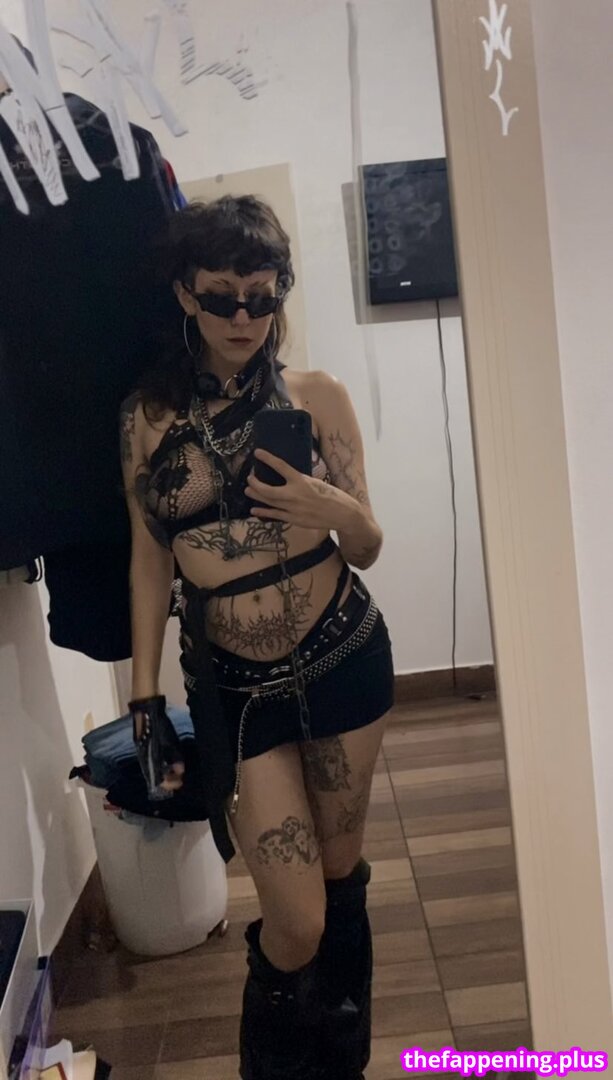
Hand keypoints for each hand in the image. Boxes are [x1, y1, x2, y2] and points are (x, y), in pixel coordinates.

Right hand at [129, 695, 184, 798]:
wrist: (145, 700)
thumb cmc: (155, 719)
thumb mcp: (166, 738)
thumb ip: (173, 754)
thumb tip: (180, 770)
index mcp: (145, 755)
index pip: (154, 777)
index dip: (167, 783)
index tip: (179, 783)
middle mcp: (143, 753)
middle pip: (154, 772)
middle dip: (168, 778)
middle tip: (181, 778)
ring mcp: (145, 745)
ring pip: (155, 764)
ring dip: (167, 770)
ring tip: (179, 771)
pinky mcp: (148, 738)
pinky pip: (156, 756)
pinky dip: (165, 761)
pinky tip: (172, 759)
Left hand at [244, 449, 358, 530]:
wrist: (342, 514)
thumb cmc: (332, 495)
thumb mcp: (316, 482)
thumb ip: (301, 480)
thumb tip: (289, 477)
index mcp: (302, 481)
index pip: (281, 466)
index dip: (268, 458)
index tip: (257, 453)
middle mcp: (295, 494)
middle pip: (267, 489)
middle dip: (255, 483)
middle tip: (250, 478)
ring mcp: (293, 508)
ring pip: (268, 502)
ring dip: (256, 495)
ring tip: (248, 490)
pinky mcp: (294, 519)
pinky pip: (275, 515)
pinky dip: (263, 512)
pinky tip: (254, 509)